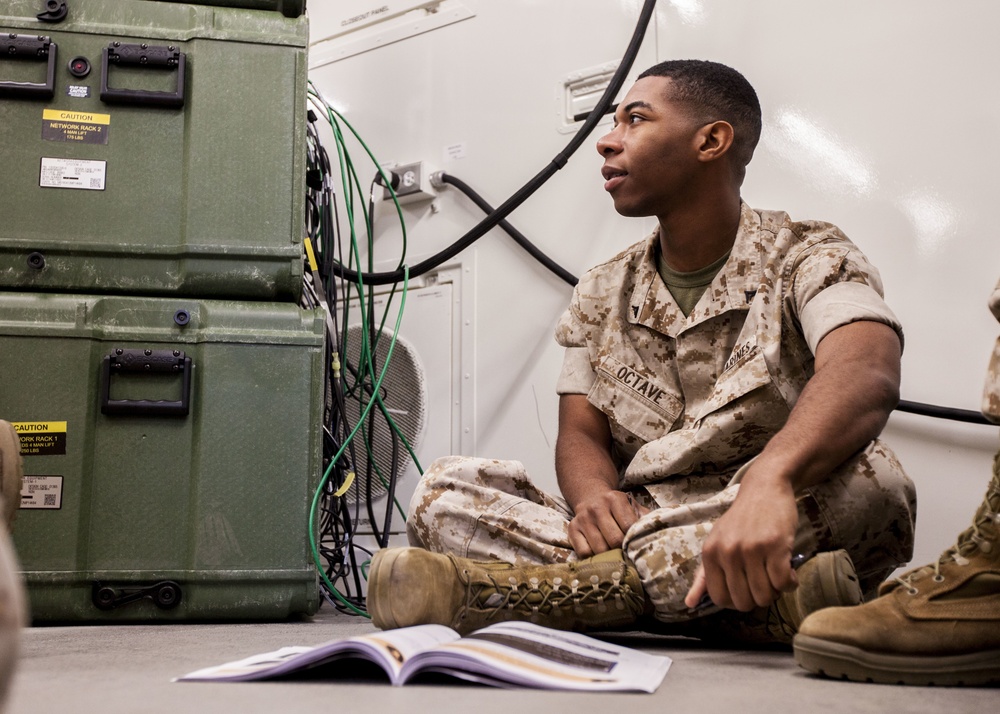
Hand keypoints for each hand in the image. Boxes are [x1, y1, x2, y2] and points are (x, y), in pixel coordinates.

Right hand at [568, 490, 649, 557]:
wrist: (590, 496)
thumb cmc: (617, 507)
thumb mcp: (633, 506)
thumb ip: (647, 517)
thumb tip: (666, 529)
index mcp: (615, 499)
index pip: (629, 527)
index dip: (634, 540)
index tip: (637, 546)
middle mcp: (597, 508)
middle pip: (614, 540)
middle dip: (623, 550)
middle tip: (627, 554)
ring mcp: (583, 519)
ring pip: (599, 549)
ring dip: (609, 557)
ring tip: (615, 557)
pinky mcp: (572, 529)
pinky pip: (584, 553)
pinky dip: (593, 558)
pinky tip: (600, 555)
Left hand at [684, 473, 798, 610]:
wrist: (765, 489)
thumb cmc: (741, 520)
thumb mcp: (717, 542)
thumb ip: (704, 575)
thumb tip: (690, 604)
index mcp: (710, 553)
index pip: (719, 598)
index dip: (736, 602)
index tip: (746, 591)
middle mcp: (727, 552)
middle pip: (744, 601)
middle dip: (758, 599)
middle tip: (764, 582)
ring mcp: (751, 549)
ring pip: (765, 596)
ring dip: (775, 592)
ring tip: (776, 575)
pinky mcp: (775, 546)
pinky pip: (783, 584)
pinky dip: (790, 584)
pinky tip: (788, 571)